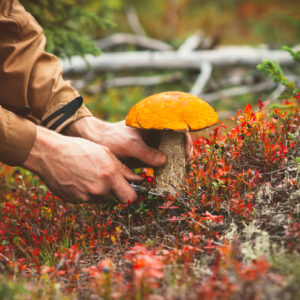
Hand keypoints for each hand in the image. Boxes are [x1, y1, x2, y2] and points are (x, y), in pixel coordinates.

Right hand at [23, 126, 141, 203]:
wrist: (50, 154)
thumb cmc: (79, 148)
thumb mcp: (106, 153)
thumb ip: (124, 169)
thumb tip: (138, 179)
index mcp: (110, 176)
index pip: (131, 197)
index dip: (132, 193)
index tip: (130, 188)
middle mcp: (99, 190)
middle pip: (115, 197)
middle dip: (114, 189)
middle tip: (105, 175)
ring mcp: (86, 197)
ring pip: (101, 198)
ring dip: (100, 190)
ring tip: (90, 174)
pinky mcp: (74, 201)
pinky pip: (87, 199)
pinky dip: (86, 191)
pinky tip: (79, 178)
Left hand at [65, 117, 192, 164]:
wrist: (98, 142)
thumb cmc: (112, 138)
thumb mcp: (129, 145)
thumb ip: (146, 153)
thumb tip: (164, 161)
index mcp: (154, 123)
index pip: (178, 127)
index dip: (186, 139)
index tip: (186, 152)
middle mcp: (157, 132)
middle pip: (178, 141)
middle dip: (183, 152)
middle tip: (183, 164)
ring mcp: (153, 143)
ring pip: (171, 151)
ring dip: (176, 160)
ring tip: (177, 171)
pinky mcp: (149, 153)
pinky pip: (162, 160)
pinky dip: (167, 166)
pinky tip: (167, 174)